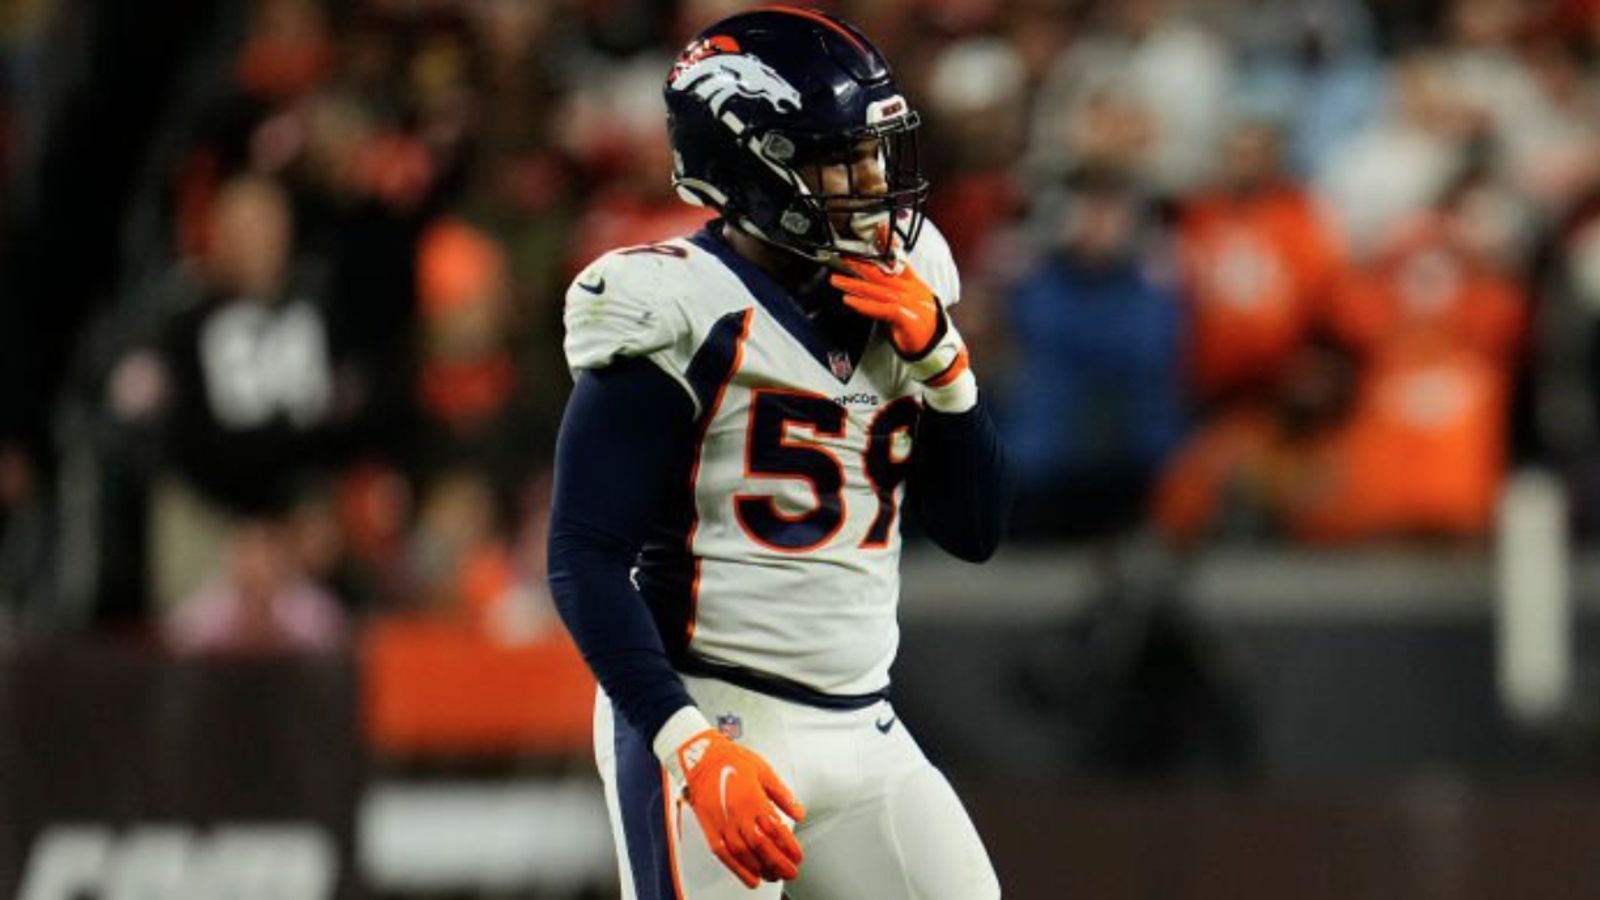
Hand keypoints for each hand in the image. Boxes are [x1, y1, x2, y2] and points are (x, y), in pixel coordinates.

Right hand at [675, 729, 805, 886]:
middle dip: (779, 864)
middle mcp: (738, 815)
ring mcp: (723, 824)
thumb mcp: (764, 771)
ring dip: (762, 869)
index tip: (798, 856)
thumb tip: (798, 813)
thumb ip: (783, 795)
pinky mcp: (710, 829)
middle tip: (791, 873)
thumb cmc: (732, 760)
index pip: (776, 831)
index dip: (789, 848)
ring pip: (744, 855)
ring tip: (774, 876)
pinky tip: (751, 878)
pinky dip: (738, 870)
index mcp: (754, 800)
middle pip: (762, 847)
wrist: (701, 758)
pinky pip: (724, 855)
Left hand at [830, 260, 974, 410]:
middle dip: (859, 264)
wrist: (936, 347)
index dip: (888, 245)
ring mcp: (909, 303)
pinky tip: (850, 301)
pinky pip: (880, 309)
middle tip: (841, 257)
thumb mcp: (914, 301)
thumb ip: (899, 289)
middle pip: (882, 272)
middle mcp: (911, 290)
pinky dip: (864, 305)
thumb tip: (877, 282)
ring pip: (876, 290)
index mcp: (914, 284)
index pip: (900, 260)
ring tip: (836, 280)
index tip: (877, 231)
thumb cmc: (922, 326)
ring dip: (854, 284)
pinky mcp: (905, 318)